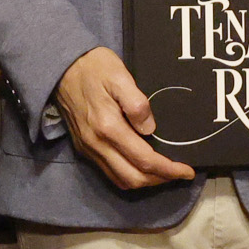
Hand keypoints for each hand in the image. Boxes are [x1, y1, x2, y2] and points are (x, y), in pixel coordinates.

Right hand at [53, 47, 195, 190]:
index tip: (187, 171)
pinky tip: (141, 166)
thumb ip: (137, 104)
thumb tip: (150, 129)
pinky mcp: (84, 148)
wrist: (61, 67)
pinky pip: (109, 173)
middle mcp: (97, 144)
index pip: (144, 160)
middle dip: (159, 180)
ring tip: (163, 173)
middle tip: (178, 173)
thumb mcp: (120, 76)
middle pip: (133, 178)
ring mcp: (89, 148)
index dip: (168, 169)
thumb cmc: (95, 67)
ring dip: (145, 182)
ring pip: (120, 180)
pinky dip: (129, 176)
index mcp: (109, 127)